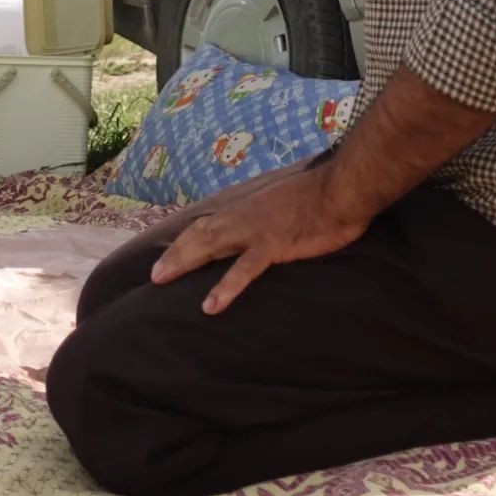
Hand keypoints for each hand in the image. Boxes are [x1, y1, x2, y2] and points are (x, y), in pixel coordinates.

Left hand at [150, 163, 368, 313]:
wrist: (341, 190)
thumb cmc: (320, 197)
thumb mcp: (285, 202)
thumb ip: (267, 212)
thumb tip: (260, 222)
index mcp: (248, 206)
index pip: (208, 222)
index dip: (186, 237)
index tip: (169, 252)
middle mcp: (245, 215)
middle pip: (201, 234)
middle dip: (175, 253)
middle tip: (153, 275)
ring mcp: (256, 230)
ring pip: (211, 246)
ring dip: (184, 263)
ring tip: (161, 281)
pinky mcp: (274, 245)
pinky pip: (244, 269)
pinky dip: (225, 287)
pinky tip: (210, 305)